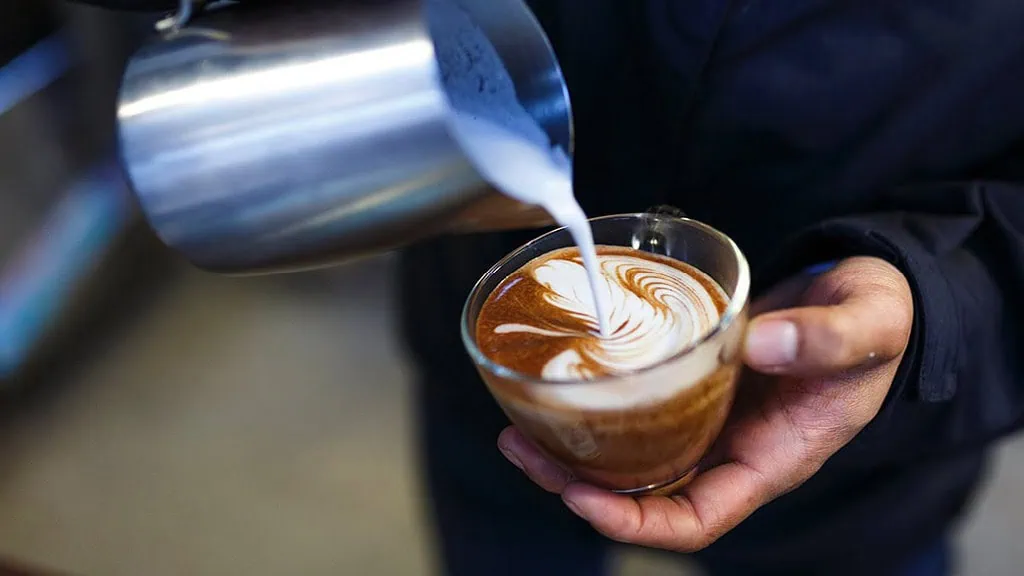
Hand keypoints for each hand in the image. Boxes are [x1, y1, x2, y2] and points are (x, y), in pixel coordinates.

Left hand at [497, 256, 912, 551]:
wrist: (865, 292)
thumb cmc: (876, 320)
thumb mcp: (868, 325)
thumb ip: (825, 339)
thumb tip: (758, 346)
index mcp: (771, 458)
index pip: (696, 520)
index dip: (635, 524)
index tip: (580, 497)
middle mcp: (729, 448)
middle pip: (644, 493)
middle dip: (576, 483)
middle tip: (519, 446)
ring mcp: (708, 416)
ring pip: (630, 451)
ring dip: (574, 446)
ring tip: (518, 424)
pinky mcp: (692, 379)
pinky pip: (637, 404)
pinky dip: (597, 402)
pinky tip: (562, 381)